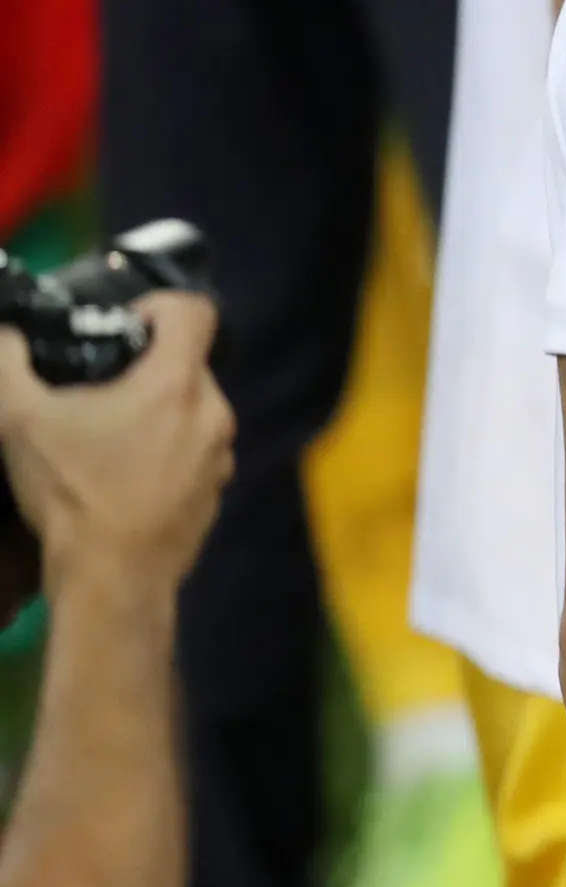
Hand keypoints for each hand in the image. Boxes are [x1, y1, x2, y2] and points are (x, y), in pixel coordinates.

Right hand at [0, 292, 229, 600]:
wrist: (113, 580)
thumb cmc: (72, 493)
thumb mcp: (19, 422)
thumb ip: (7, 364)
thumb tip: (5, 332)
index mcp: (178, 382)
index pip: (194, 311)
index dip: (156, 306)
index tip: (120, 326)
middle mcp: (215, 411)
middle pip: (188, 364)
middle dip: (146, 367)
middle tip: (99, 386)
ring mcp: (222, 455)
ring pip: (192, 410)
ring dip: (157, 412)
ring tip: (107, 435)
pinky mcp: (218, 492)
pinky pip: (195, 452)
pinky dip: (167, 451)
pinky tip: (125, 475)